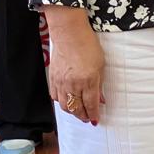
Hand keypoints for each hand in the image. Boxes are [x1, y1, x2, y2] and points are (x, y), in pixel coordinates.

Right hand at [46, 9, 104, 123]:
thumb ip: (99, 84)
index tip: (95, 120)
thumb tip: (100, 99)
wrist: (69, 33)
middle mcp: (73, 84)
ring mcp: (61, 82)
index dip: (93, 114)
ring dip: (72, 112)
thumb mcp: (101, 64)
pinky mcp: (53, 79)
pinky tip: (67, 101)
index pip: (91, 104)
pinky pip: (55, 97)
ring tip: (78, 112)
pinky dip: (61, 102)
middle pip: (76, 108)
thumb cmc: (88, 45)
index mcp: (88, 80)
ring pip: (64, 106)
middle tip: (87, 118)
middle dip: (83, 116)